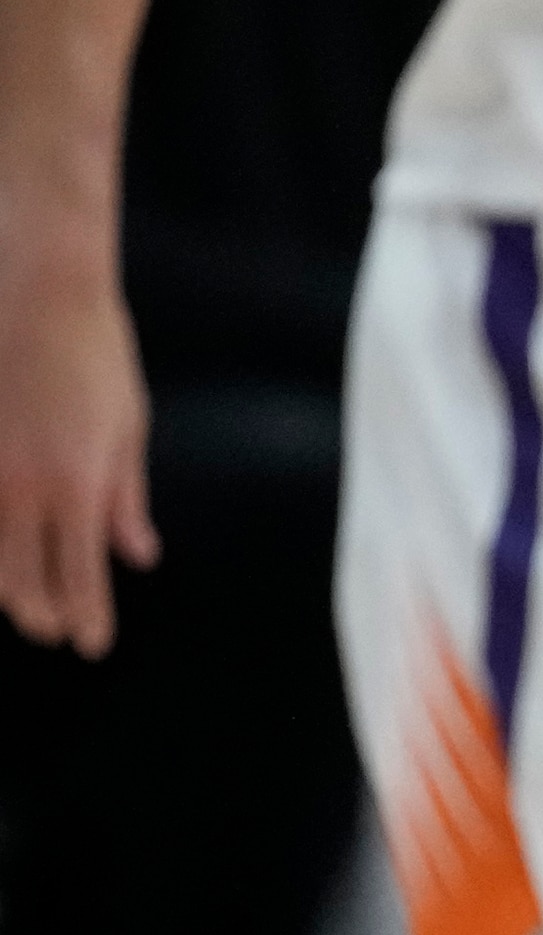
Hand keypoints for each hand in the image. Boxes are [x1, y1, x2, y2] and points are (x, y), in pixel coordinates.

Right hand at [0, 259, 153, 654]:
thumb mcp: (127, 427)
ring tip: (27, 601)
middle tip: (56, 631)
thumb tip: (137, 556)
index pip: (79, 576)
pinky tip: (4, 548)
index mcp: (76, 483)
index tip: (91, 644)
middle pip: (20, 578)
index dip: (86, 617)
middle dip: (40, 613)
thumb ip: (124, 497)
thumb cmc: (98, 355)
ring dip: (7, 584)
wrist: (42, 289)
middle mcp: (20, 483)